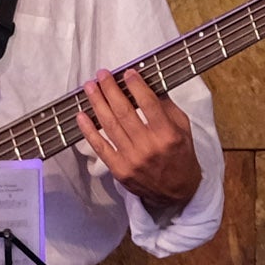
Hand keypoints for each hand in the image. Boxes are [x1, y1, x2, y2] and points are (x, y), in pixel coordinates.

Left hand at [77, 67, 200, 210]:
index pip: (149, 105)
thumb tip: (150, 86)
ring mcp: (131, 159)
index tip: (127, 73)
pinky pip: (100, 147)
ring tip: (89, 88)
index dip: (136, 87)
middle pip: (124, 113)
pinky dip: (88, 131)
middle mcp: (148, 146)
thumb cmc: (181, 155)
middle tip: (101, 75)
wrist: (176, 191)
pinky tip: (81, 115)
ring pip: (110, 126)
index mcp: (167, 134)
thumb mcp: (183, 129)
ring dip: (97, 104)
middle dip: (110, 91)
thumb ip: (167, 109)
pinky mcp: (118, 169)